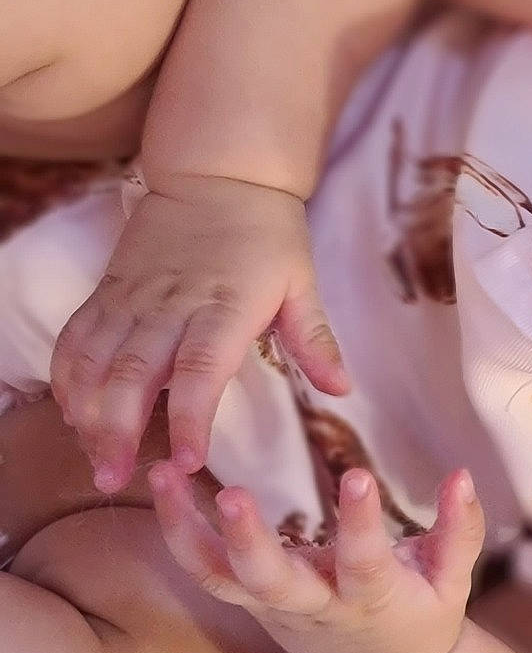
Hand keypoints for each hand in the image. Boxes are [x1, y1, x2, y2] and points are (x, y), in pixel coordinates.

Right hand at [52, 171, 347, 490]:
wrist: (219, 174)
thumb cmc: (267, 233)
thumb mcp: (302, 282)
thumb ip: (315, 339)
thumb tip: (342, 390)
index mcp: (224, 307)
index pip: (201, 371)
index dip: (190, 418)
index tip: (188, 460)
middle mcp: (170, 305)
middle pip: (133, 374)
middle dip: (118, 430)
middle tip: (115, 478)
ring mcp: (133, 298)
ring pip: (95, 360)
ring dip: (87, 412)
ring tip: (93, 458)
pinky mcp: (108, 291)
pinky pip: (77, 338)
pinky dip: (67, 377)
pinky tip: (71, 413)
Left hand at [149, 464, 485, 652]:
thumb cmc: (419, 619)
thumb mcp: (454, 581)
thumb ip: (460, 529)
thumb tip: (462, 474)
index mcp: (371, 599)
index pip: (364, 563)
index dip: (360, 523)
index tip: (359, 477)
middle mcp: (314, 606)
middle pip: (270, 581)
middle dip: (248, 540)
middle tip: (233, 494)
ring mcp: (273, 606)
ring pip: (219, 577)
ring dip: (186, 530)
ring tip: (164, 476)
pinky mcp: (249, 599)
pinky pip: (205, 571)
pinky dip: (179, 532)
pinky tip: (164, 486)